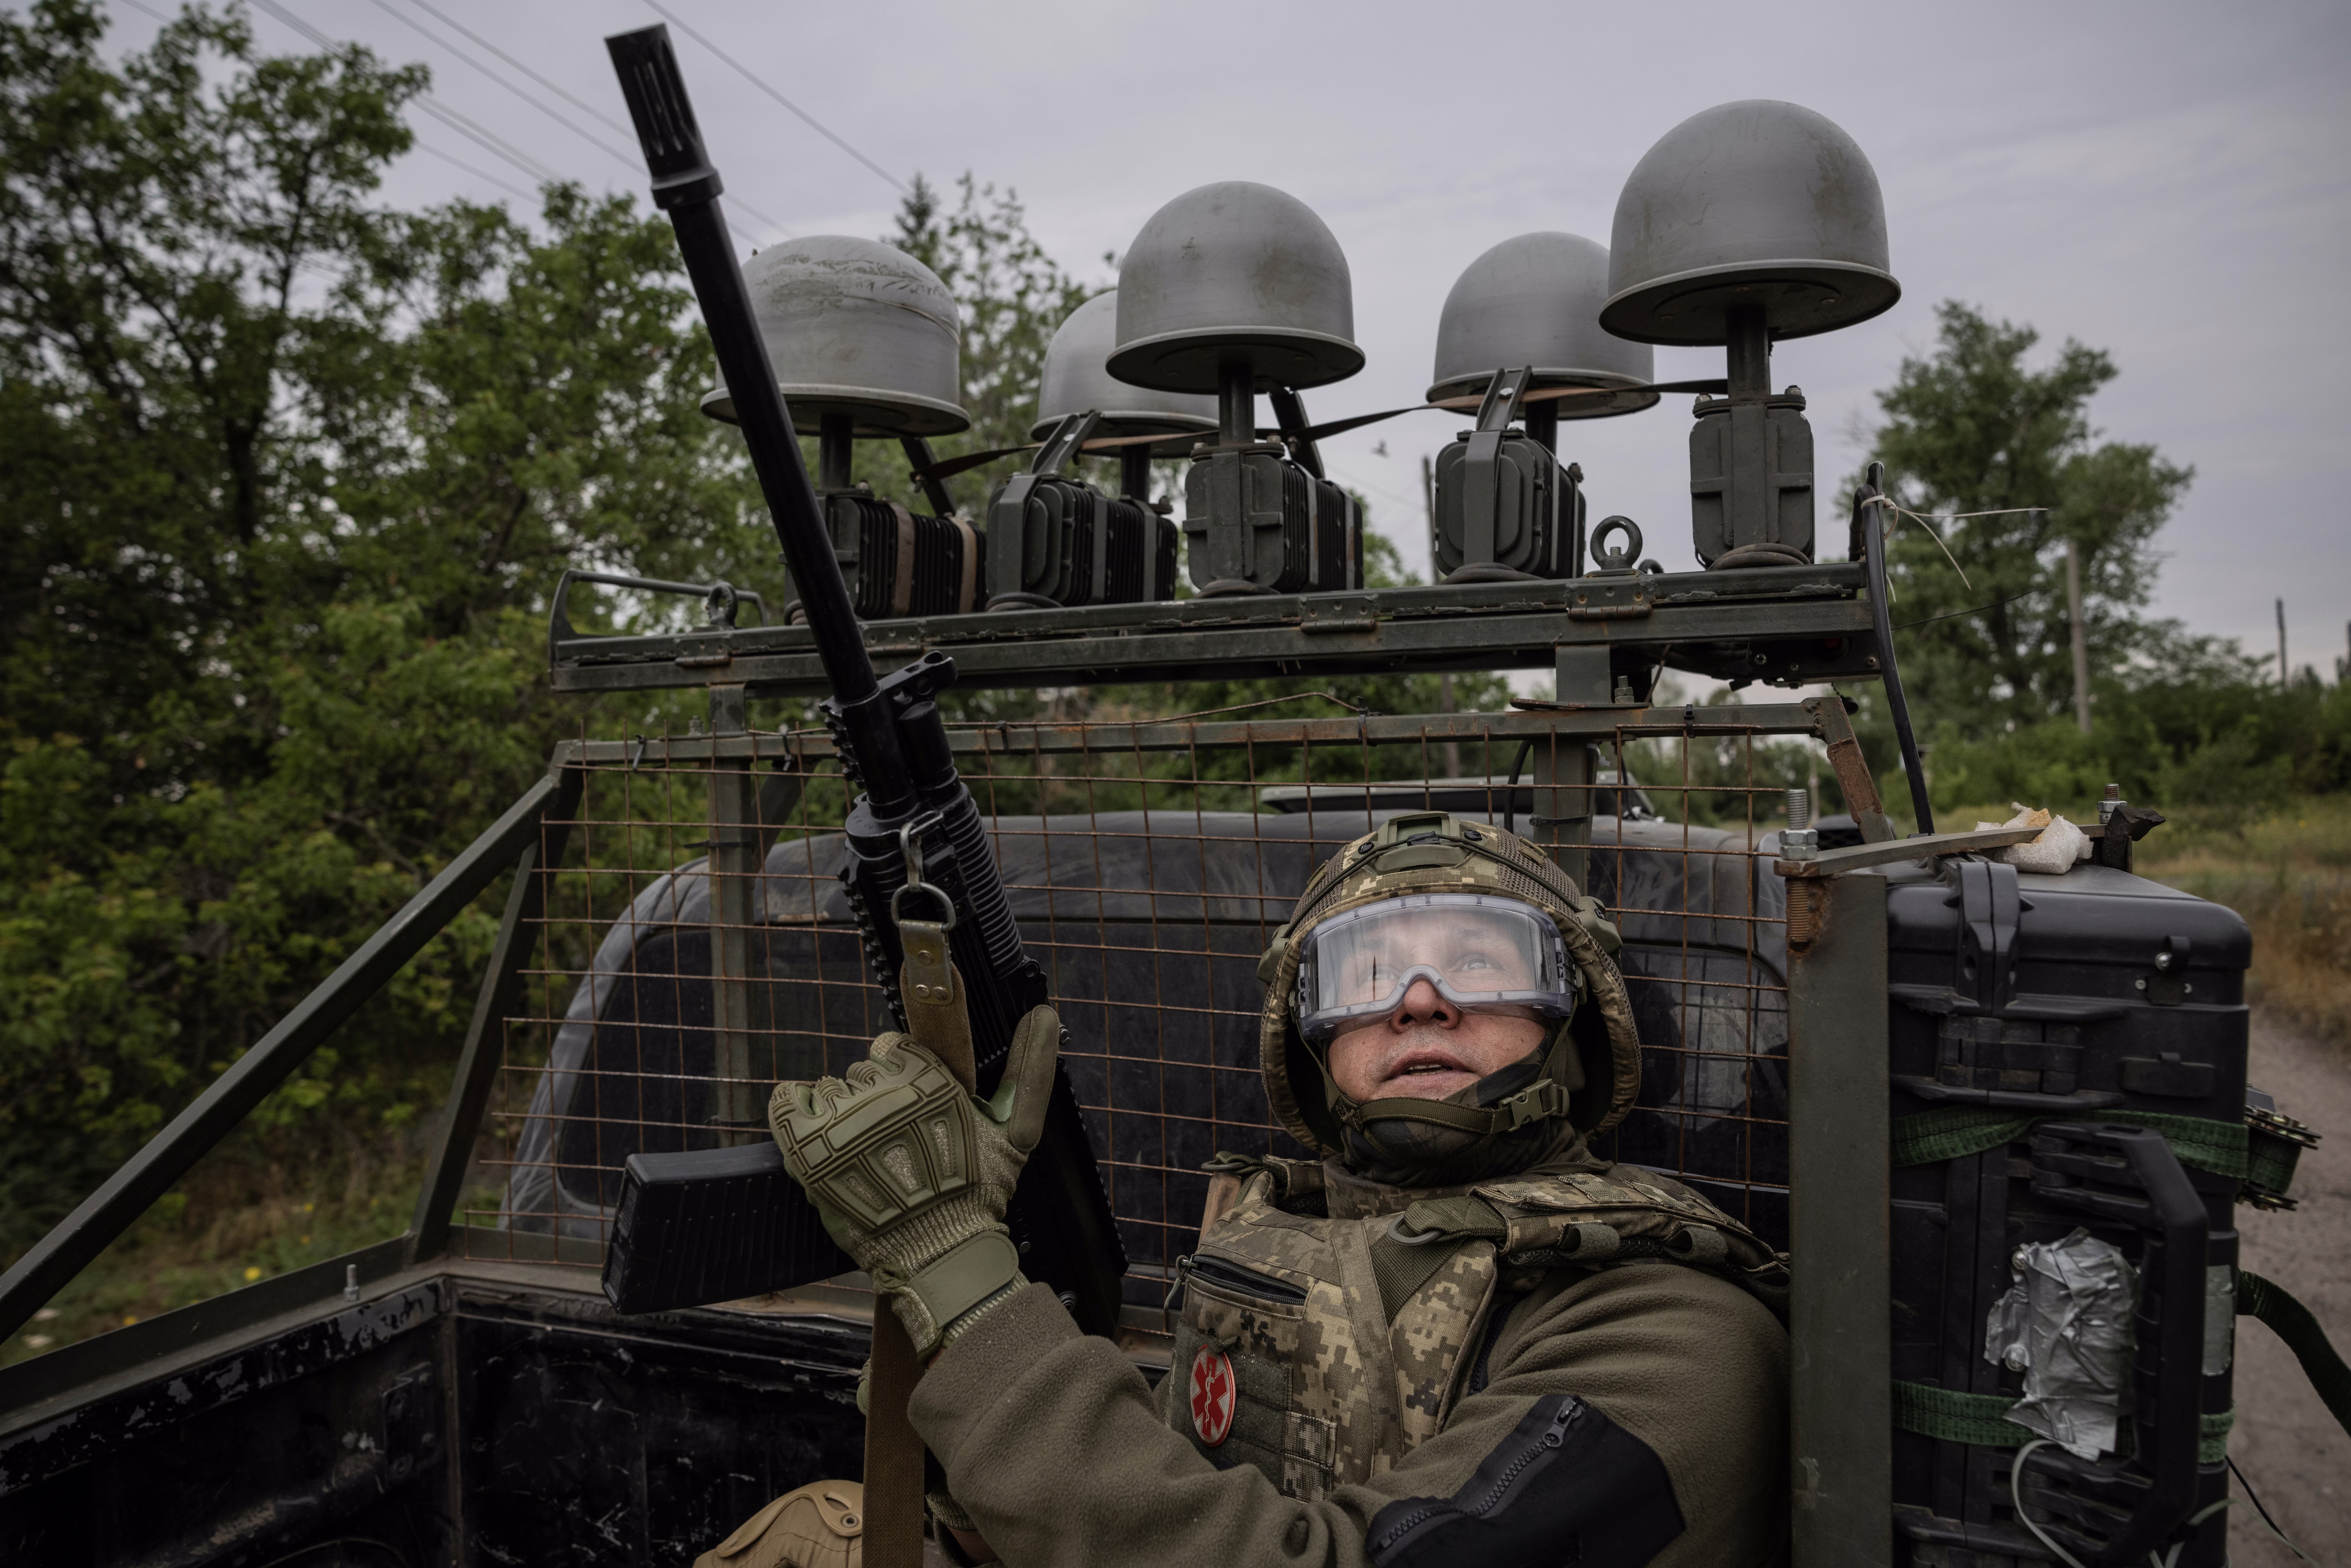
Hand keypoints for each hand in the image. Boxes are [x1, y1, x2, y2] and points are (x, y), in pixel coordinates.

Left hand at [769, 1004, 1060, 1355]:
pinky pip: (786, 1101)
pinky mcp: (808, 1147)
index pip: (893, 1048)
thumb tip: (1045, 1015)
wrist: (940, 1254)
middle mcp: (885, 1093)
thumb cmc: (978, 1196)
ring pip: (828, 1090)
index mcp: (929, 1080)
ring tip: (858, 1153)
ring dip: (838, 1115)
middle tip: (888, 1141)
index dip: (898, 1074)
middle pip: (861, 1072)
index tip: (907, 1104)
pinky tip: (811, 1129)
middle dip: (873, 1100)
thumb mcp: (1017, 1132)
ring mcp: (844, 1120)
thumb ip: (1031, 1069)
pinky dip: (792, 1107)